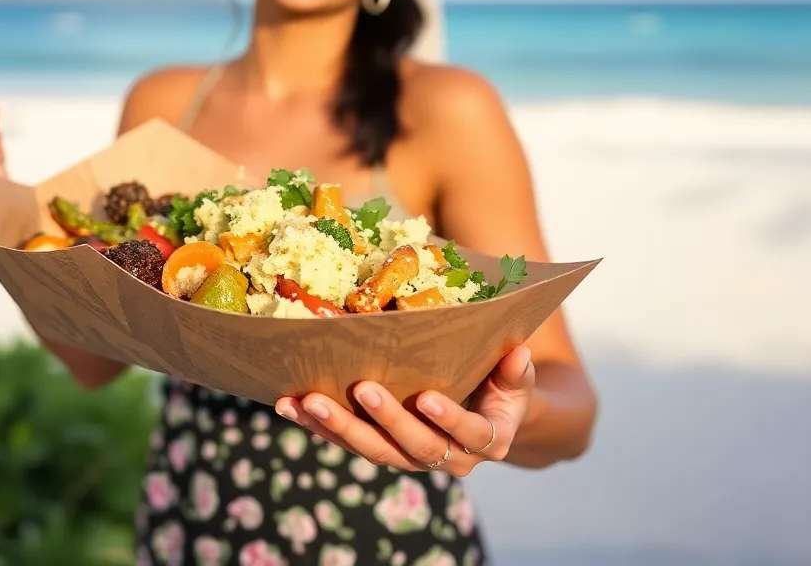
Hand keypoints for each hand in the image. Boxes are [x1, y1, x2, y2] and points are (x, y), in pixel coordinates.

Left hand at [275, 345, 533, 476]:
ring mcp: (409, 456)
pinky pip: (348, 441)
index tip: (428, 398)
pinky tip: (290, 406)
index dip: (450, 419)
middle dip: (385, 419)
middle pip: (414, 447)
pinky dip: (318, 426)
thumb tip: (520, 352)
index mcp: (486, 440)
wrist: (488, 416)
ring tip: (306, 402)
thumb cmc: (502, 387)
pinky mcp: (380, 447)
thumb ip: (517, 370)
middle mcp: (448, 457)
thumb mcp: (517, 378)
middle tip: (361, 388)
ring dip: (337, 428)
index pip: (469, 434)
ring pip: (373, 451)